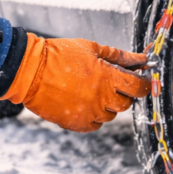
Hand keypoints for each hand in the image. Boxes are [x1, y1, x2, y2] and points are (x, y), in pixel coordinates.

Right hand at [1, 34, 150, 132]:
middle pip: (125, 104)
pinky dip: (92, 116)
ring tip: (88, 91)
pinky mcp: (77, 124)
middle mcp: (102, 98)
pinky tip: (81, 102)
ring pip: (110, 115)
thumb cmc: (59, 55)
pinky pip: (95, 124)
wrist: (29, 71)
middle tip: (108, 83)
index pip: (138, 88)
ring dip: (105, 105)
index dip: (143, 85)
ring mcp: (89, 113)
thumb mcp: (91, 49)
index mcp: (108, 78)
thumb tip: (141, 60)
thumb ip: (119, 57)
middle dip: (121, 94)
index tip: (141, 82)